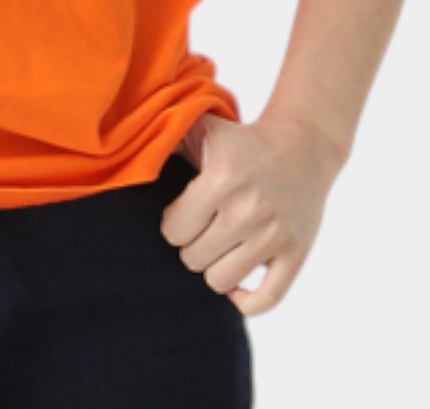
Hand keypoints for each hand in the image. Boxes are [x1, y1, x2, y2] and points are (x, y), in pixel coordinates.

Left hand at [161, 111, 343, 315]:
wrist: (303, 146)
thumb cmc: (242, 141)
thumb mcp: (203, 128)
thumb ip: (163, 138)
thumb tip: (126, 154)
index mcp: (221, 180)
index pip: (173, 231)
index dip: (173, 223)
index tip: (183, 212)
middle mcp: (247, 211)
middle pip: (193, 259)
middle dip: (192, 244)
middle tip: (203, 227)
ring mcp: (274, 235)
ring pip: (220, 282)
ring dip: (214, 267)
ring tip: (219, 245)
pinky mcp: (296, 253)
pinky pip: (265, 301)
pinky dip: (245, 301)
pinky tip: (237, 280)